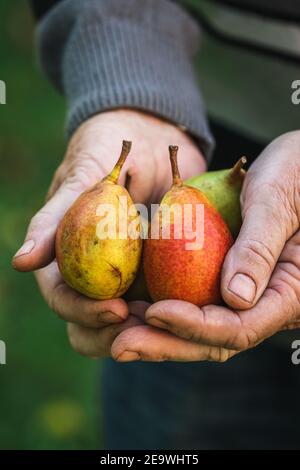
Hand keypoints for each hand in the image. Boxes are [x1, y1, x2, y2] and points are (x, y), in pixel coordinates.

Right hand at [12, 109, 205, 357]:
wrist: (151, 133)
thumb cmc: (107, 147)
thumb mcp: (82, 176)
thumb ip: (53, 219)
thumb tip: (20, 263)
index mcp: (66, 254)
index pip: (63, 297)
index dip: (83, 312)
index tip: (117, 309)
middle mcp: (93, 269)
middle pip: (90, 320)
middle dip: (112, 332)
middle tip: (144, 326)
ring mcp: (126, 270)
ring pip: (127, 318)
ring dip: (144, 328)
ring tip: (169, 325)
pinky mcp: (157, 267)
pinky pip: (164, 296)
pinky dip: (173, 307)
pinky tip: (192, 309)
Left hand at [110, 131, 299, 361]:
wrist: (296, 167)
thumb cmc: (296, 173)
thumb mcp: (278, 202)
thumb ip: (259, 249)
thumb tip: (235, 299)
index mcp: (289, 293)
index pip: (238, 326)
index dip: (194, 325)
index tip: (155, 311)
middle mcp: (264, 303)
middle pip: (213, 339)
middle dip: (166, 343)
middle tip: (120, 345)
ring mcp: (244, 294)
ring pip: (199, 328)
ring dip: (157, 333)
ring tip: (116, 332)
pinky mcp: (225, 280)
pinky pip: (194, 303)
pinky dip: (162, 308)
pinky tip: (131, 305)